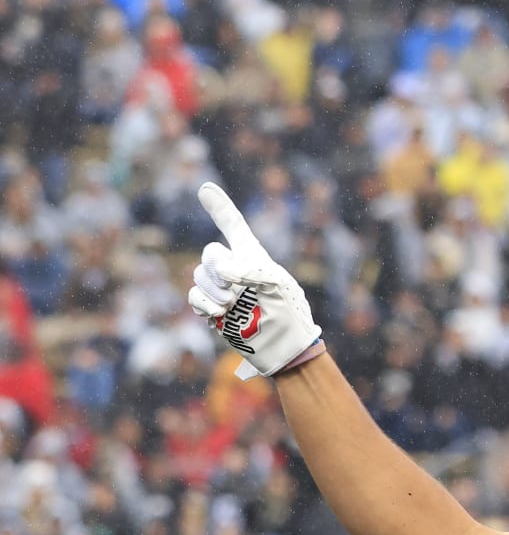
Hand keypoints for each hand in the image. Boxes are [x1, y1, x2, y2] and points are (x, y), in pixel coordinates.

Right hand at [187, 183, 321, 379]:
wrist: (283, 346)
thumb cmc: (288, 313)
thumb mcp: (277, 285)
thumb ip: (249, 270)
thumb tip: (223, 272)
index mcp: (254, 256)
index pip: (233, 225)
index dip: (219, 207)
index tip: (205, 187)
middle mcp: (235, 268)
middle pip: (210, 253)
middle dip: (218, 267)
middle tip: (235, 288)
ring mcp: (222, 288)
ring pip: (199, 275)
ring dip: (213, 289)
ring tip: (232, 305)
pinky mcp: (213, 308)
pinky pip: (194, 296)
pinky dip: (202, 303)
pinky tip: (217, 314)